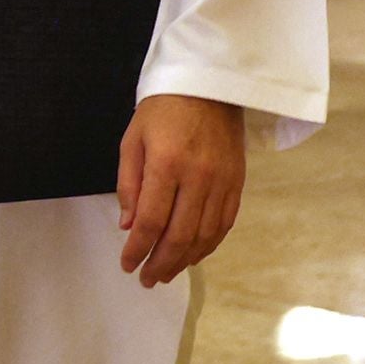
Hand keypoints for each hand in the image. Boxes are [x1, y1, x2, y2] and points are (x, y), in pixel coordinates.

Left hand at [116, 94, 247, 286]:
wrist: (210, 84)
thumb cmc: (162, 110)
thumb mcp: (133, 141)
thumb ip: (129, 185)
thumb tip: (129, 226)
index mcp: (167, 164)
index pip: (151, 221)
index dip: (138, 249)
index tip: (127, 265)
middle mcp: (198, 176)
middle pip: (180, 234)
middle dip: (160, 263)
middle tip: (146, 279)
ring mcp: (222, 181)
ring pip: (205, 234)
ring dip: (184, 260)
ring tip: (166, 273)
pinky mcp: (238, 182)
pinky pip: (225, 223)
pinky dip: (209, 245)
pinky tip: (193, 255)